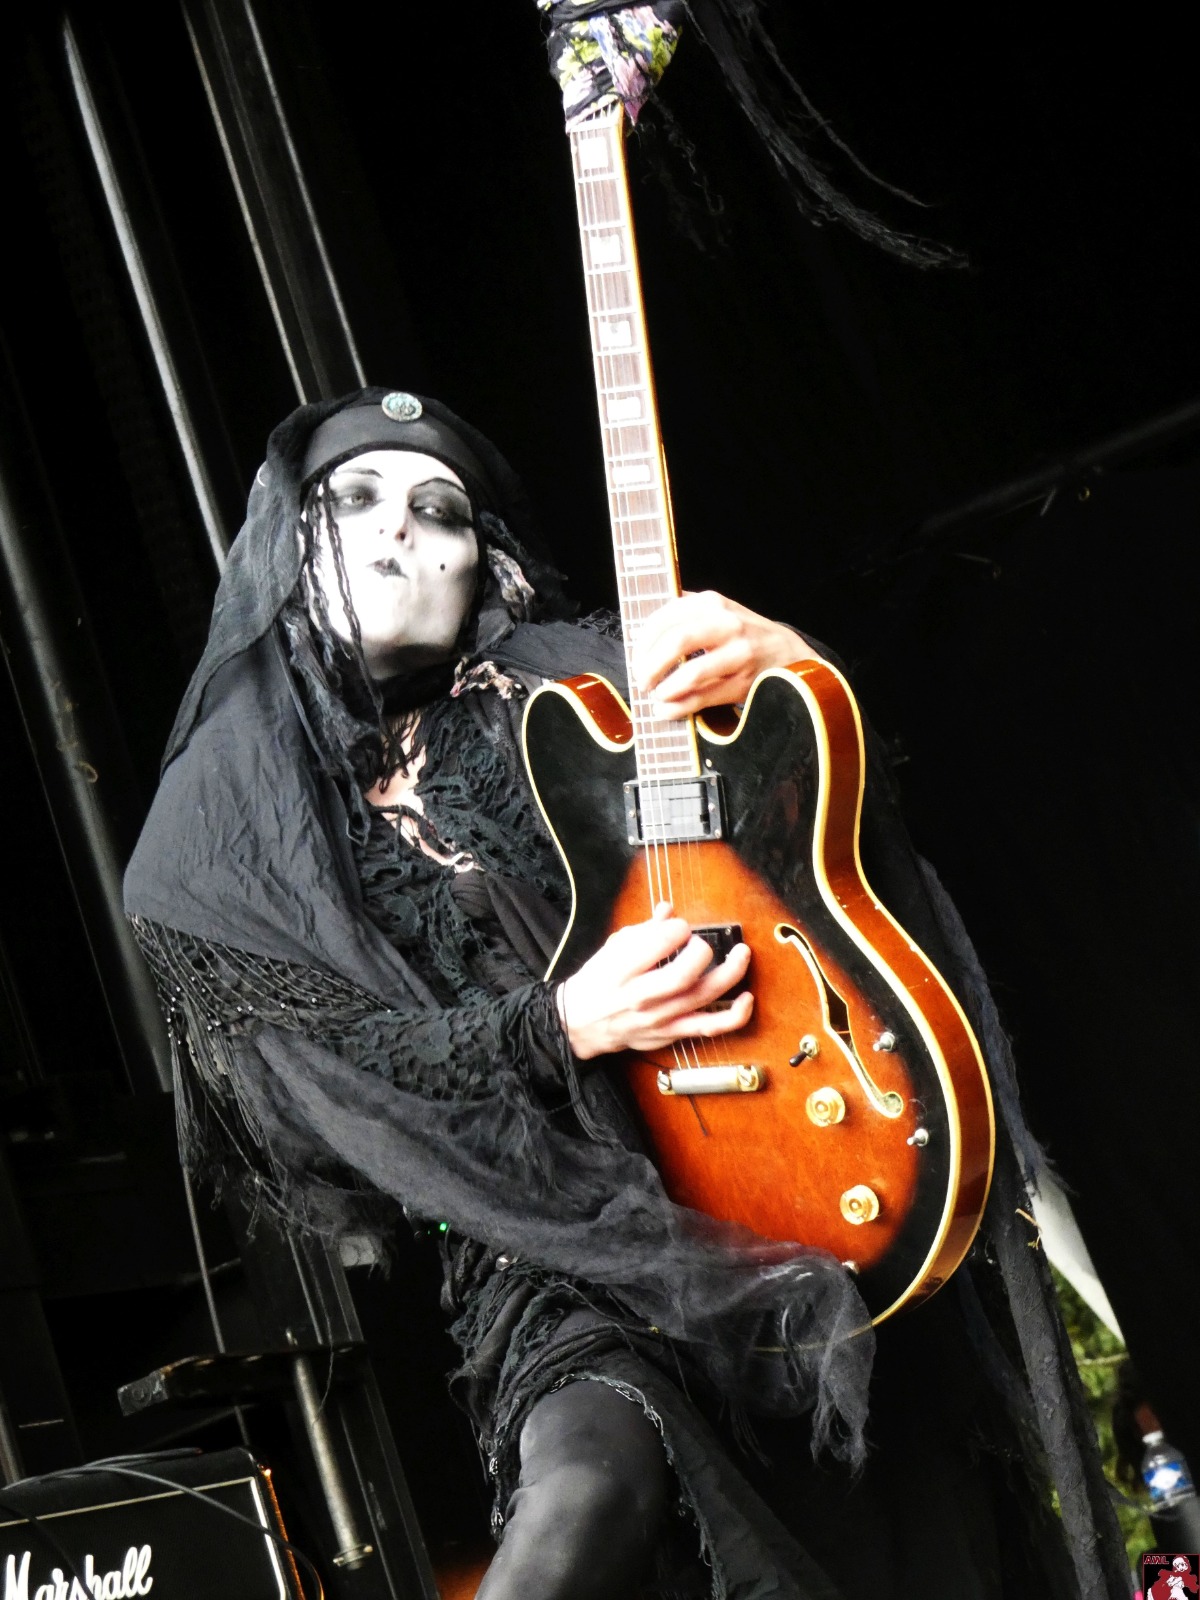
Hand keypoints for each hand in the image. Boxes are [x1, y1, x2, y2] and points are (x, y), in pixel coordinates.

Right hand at [557, 902, 752, 1059]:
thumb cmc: (598, 980)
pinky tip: (747, 998)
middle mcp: (642, 996)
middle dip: (702, 950)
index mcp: (622, 969)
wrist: (580, 1023)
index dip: (678, 928)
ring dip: (730, 973)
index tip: (679, 926)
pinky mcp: (672, 1033)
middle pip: (685, 974)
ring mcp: (660, 1018)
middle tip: (702, 942)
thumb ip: (644, 929)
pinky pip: (710, 1027)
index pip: (659, 943)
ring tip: (741, 954)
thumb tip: (669, 910)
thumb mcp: (612, 947)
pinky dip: (735, 1015)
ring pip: (703, 997)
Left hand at [631, 591, 816, 718]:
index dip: (643, 641)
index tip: (636, 657)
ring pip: (691, 672)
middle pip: (675, 641)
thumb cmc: (743, 635)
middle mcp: (726, 623)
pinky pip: (703, 696)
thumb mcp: (717, 612)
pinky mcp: (743, 681)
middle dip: (649, 665)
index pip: (665, 617)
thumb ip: (684, 616)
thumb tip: (639, 635)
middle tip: (641, 680)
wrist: (788, 653)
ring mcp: (738, 653)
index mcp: (712, 603)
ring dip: (664, 688)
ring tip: (655, 696)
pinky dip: (678, 707)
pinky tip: (667, 710)